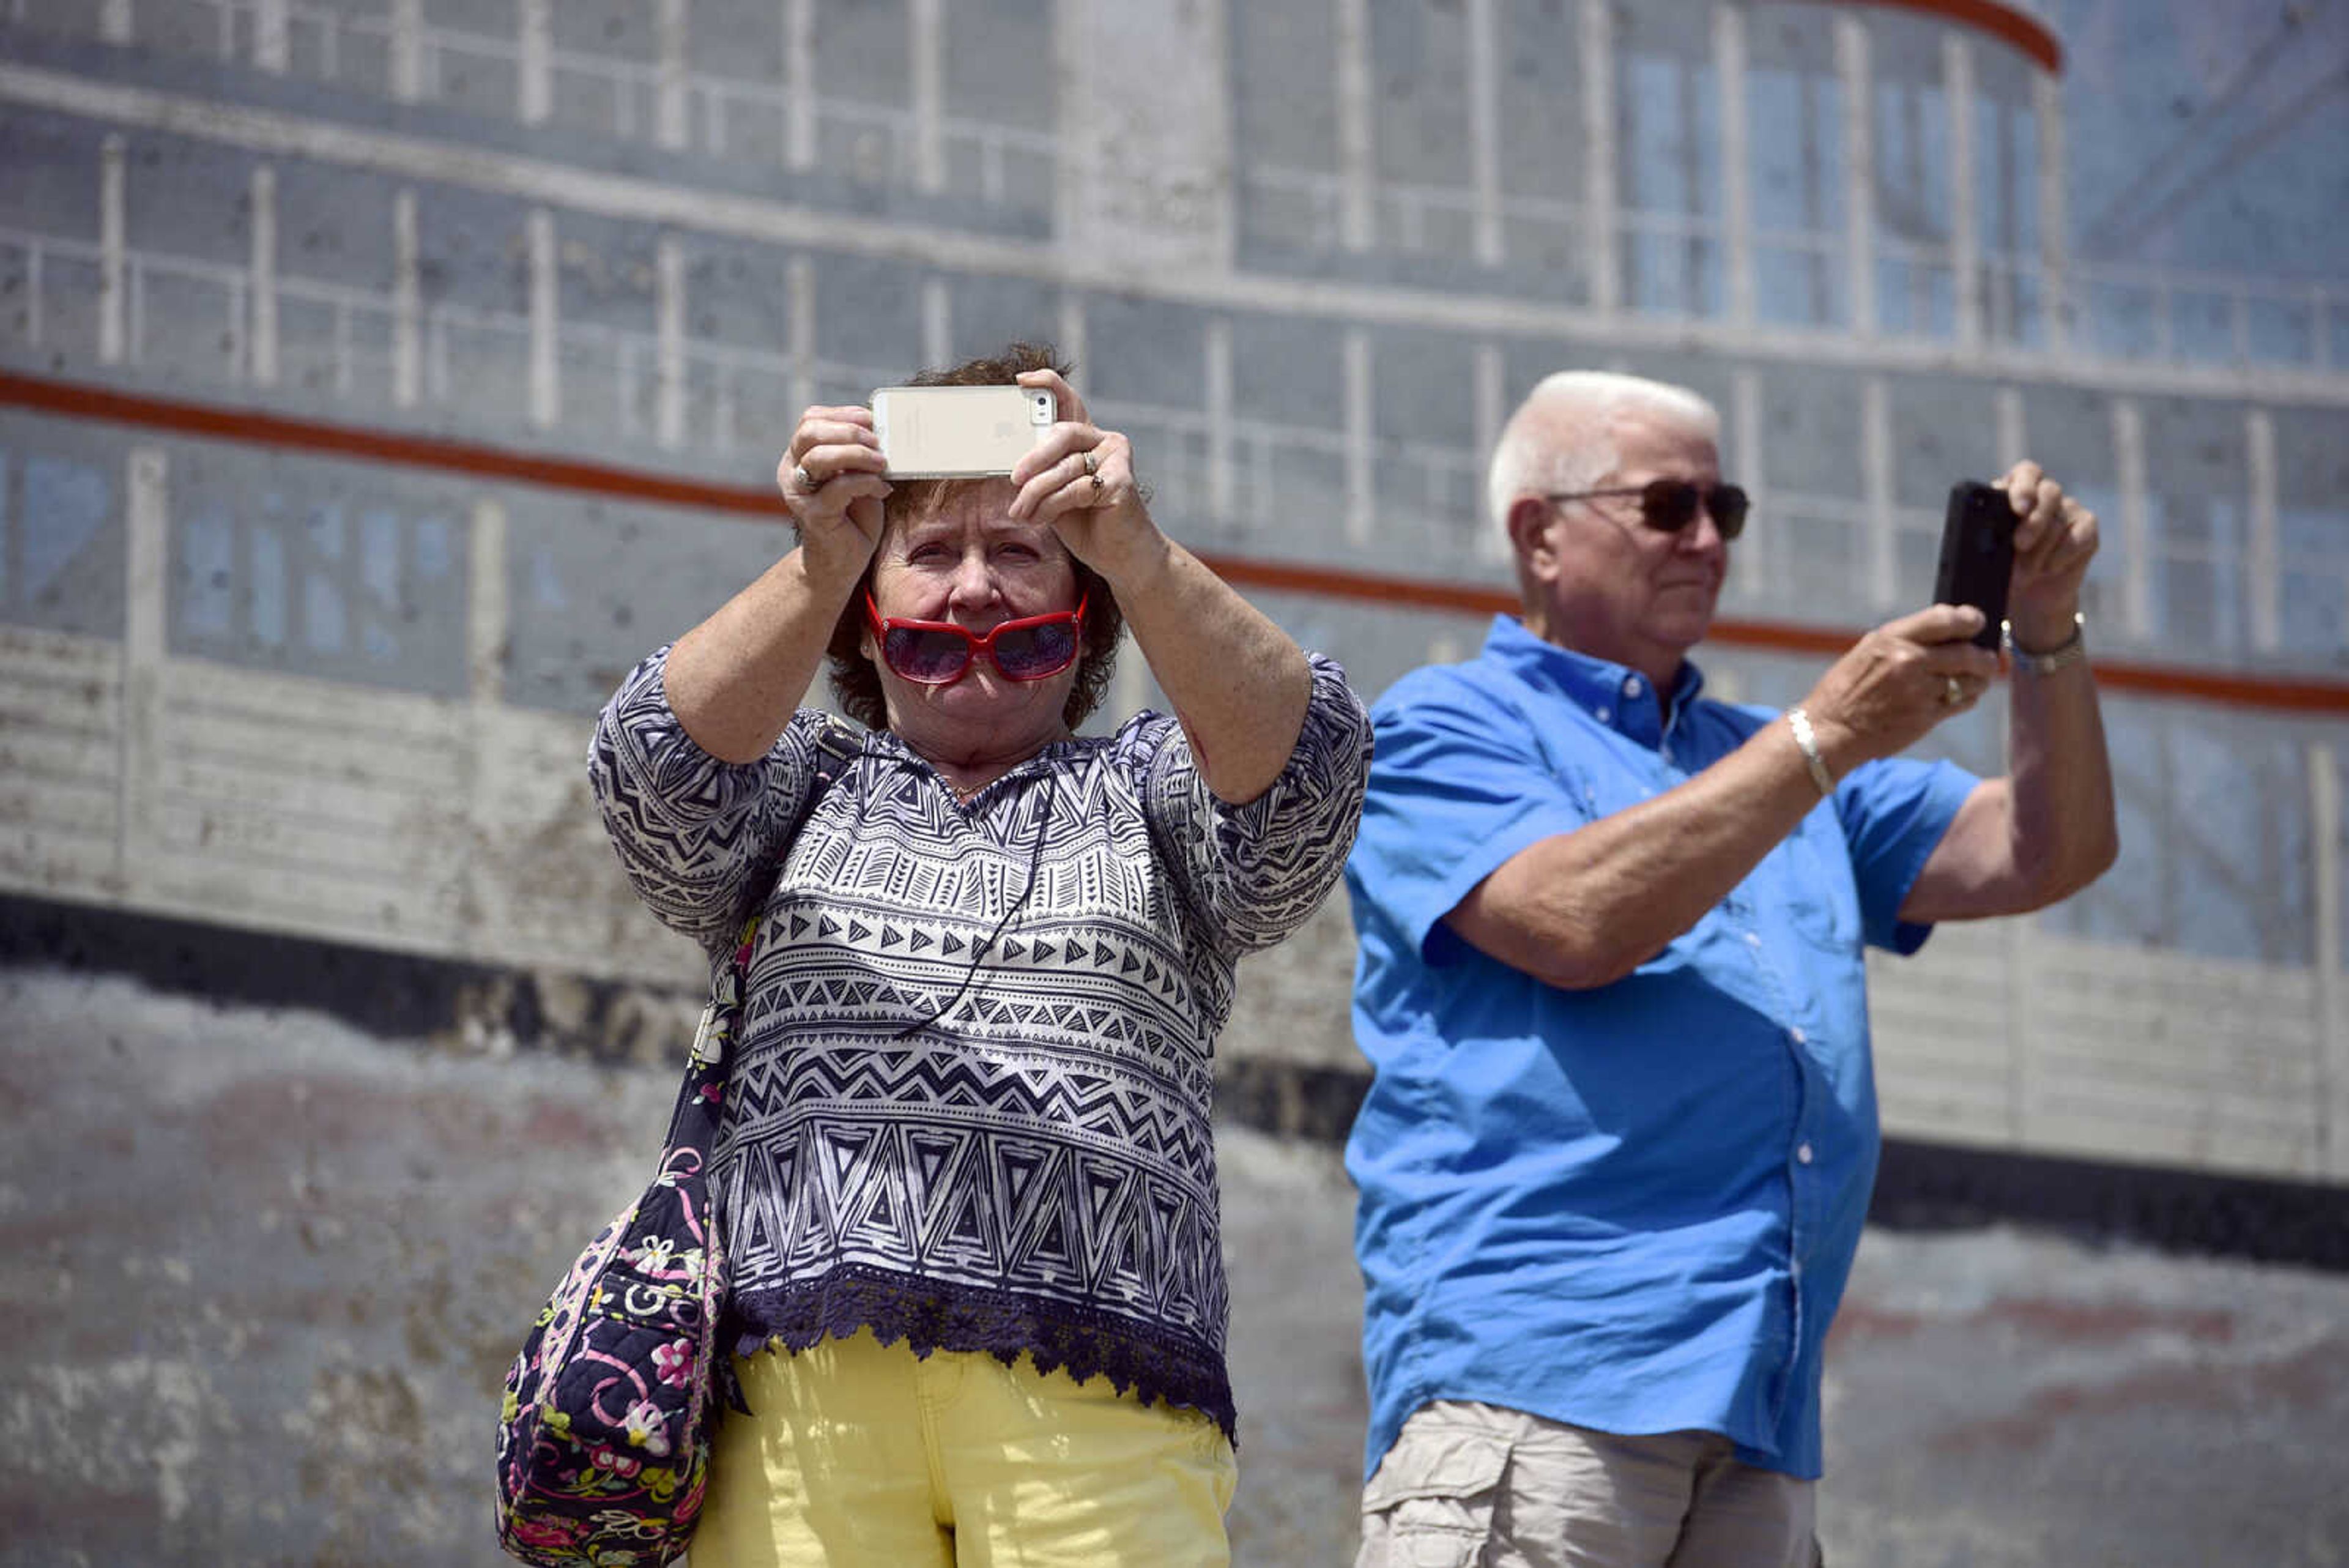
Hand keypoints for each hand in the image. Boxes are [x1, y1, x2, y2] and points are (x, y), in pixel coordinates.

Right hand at [776, 404, 890, 589]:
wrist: (843, 559)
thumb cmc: (853, 514)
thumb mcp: (855, 475)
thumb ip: (858, 453)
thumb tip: (883, 428)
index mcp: (798, 456)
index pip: (811, 420)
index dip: (842, 414)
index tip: (872, 420)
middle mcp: (791, 471)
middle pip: (810, 432)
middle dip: (849, 431)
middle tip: (878, 443)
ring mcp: (800, 493)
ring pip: (820, 457)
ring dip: (858, 454)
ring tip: (882, 464)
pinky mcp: (814, 515)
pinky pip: (840, 487)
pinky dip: (867, 482)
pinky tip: (882, 489)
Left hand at [1004, 368, 1165, 584]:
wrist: (1120, 554)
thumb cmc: (1086, 521)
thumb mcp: (1053, 491)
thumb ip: (1039, 473)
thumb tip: (1006, 465)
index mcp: (1086, 436)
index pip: (1067, 400)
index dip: (1046, 383)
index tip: (1020, 382)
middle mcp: (1104, 440)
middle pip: (1062, 432)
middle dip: (1033, 457)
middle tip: (1014, 477)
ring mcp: (1116, 459)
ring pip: (1065, 467)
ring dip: (1036, 493)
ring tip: (1021, 511)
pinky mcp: (1121, 481)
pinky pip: (1076, 489)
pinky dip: (1052, 506)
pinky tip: (1040, 517)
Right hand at [1800, 604, 2001, 773]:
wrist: (1830, 732)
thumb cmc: (1845, 690)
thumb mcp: (1867, 651)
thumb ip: (1903, 639)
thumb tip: (1943, 630)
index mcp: (1891, 639)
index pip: (1945, 619)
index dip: (1969, 619)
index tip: (1976, 622)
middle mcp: (1908, 662)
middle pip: (1967, 652)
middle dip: (1985, 655)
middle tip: (1988, 657)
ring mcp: (1919, 691)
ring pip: (1971, 680)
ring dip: (1979, 678)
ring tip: (1976, 678)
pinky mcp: (1926, 717)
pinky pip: (1962, 702)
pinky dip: (1967, 698)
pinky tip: (1959, 696)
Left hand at [1998, 459, 2097, 649]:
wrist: (2028, 598)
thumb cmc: (2001, 569)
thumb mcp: (1985, 554)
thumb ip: (1984, 536)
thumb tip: (1978, 535)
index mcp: (2016, 491)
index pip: (2026, 473)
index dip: (2023, 487)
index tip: (2017, 509)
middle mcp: (2045, 495)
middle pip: (2049, 491)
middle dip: (2034, 520)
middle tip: (2019, 545)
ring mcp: (2069, 510)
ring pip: (2060, 518)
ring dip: (2040, 549)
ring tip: (2024, 573)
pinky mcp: (2087, 529)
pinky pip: (2079, 535)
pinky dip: (2062, 555)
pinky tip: (2049, 568)